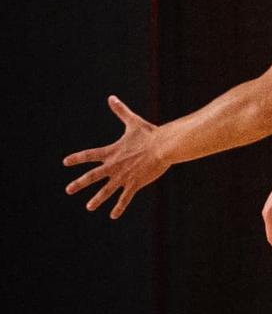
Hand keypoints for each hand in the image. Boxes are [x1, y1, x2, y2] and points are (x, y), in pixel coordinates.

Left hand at [63, 95, 168, 218]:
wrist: (163, 146)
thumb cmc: (150, 134)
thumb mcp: (133, 122)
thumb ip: (121, 111)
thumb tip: (111, 97)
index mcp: (112, 152)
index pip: (89, 155)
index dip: (77, 158)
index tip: (65, 162)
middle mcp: (114, 166)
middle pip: (92, 177)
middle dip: (79, 183)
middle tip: (68, 190)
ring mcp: (124, 176)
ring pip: (106, 191)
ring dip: (97, 199)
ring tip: (89, 207)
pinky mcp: (135, 183)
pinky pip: (125, 198)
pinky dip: (119, 207)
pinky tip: (113, 216)